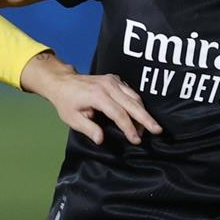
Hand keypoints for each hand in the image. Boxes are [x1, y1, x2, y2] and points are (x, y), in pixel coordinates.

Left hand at [21, 53, 161, 145]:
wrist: (62, 81)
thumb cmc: (66, 101)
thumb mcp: (72, 118)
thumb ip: (88, 128)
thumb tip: (101, 139)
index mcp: (98, 96)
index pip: (119, 114)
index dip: (129, 128)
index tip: (136, 140)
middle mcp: (108, 86)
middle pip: (132, 104)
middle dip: (146, 119)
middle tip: (157, 130)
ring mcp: (113, 81)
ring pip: (134, 97)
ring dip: (142, 112)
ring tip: (147, 127)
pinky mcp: (115, 80)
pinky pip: (130, 92)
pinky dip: (137, 104)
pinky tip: (139, 115)